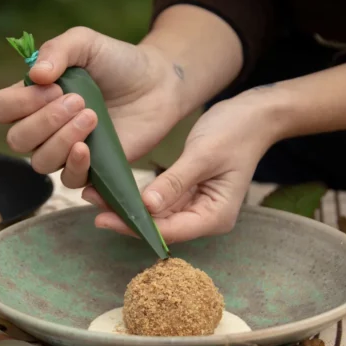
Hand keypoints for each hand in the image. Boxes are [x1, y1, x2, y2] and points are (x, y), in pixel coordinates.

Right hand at [0, 26, 184, 187]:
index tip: (54, 86)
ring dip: (61, 140)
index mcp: (33, 97)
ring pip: (40, 162)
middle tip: (78, 100)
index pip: (2, 108)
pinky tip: (88, 148)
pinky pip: (68, 180)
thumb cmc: (116, 61)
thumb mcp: (85, 43)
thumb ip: (57, 50)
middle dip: (44, 121)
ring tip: (92, 116)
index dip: (21, 102)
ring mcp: (64, 150)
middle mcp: (42, 127)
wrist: (158, 82)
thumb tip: (35, 75)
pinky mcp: (90, 169)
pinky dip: (74, 165)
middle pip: (17, 139)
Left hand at [84, 91, 282, 242]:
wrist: (254, 115)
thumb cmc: (235, 132)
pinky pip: (158, 200)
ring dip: (127, 206)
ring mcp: (195, 206)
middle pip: (159, 226)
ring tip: (93, 194)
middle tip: (90, 203)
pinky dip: (137, 195)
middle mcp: (205, 217)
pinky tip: (113, 187)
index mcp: (215, 216)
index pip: (170, 230)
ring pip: (155, 214)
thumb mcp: (203, 155)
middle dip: (125, 217)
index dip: (135, 226)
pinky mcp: (187, 193)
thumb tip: (147, 206)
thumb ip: (175, 181)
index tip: (104, 218)